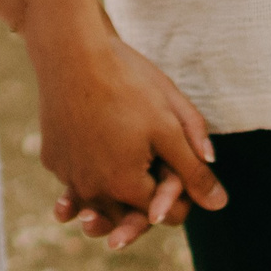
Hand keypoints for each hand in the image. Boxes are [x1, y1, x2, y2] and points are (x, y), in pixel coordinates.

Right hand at [30, 28, 225, 247]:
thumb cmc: (127, 86)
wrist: (72, 54)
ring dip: (110, 194)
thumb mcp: (169, 126)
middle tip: (154, 176)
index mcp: (126, 187)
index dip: (177, 199)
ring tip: (122, 174)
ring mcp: (67, 175)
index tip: (181, 176)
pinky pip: (74, 176)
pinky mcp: (50, 158)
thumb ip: (194, 170)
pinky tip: (96, 153)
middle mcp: (92, 191)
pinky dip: (87, 172)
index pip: (162, 215)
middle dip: (142, 206)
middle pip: (125, 215)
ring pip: (96, 198)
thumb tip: (219, 204)